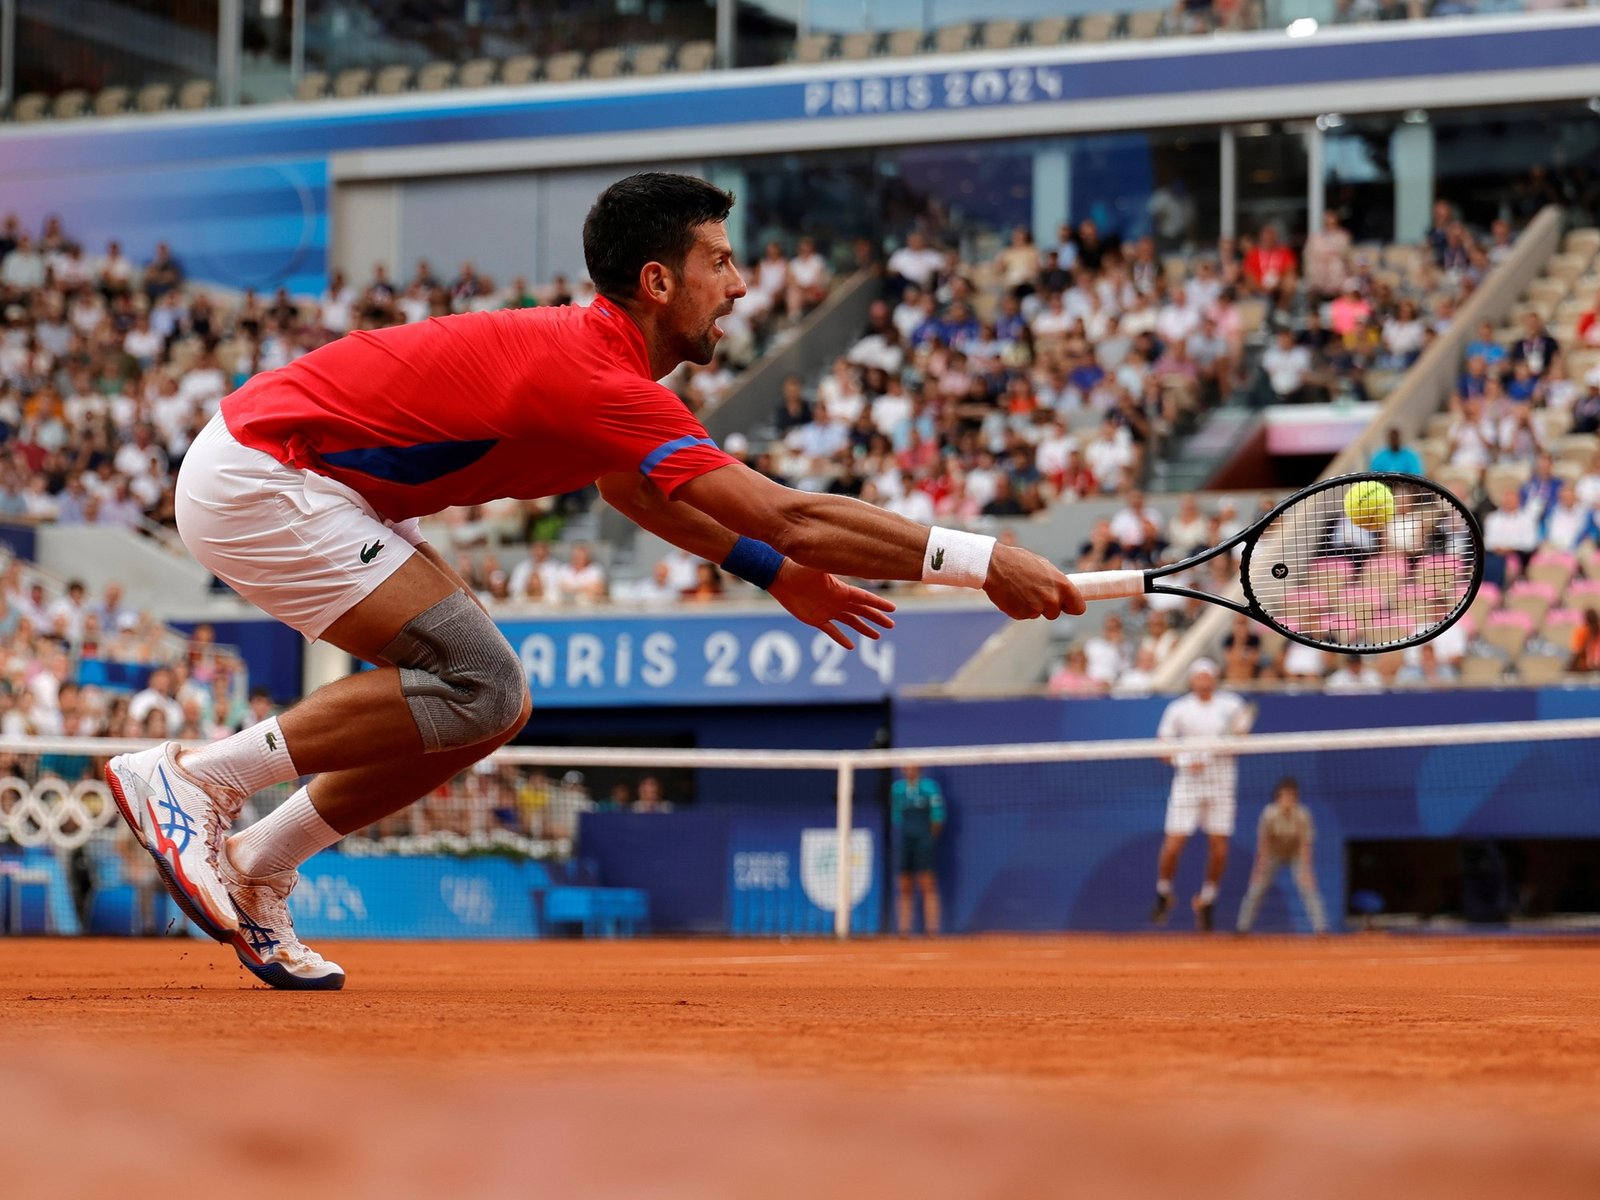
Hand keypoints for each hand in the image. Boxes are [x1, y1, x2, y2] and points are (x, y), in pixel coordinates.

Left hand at [769, 562, 895, 649]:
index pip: (865, 598)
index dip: (879, 604)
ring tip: (876, 636)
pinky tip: (850, 646)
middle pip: (862, 611)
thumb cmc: (798, 569)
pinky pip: (832, 631)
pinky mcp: (816, 619)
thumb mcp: (816, 566)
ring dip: (863, 628)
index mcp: (841, 590)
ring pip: (851, 622)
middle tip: (890, 626)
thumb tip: (844, 556)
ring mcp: (828, 610)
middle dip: (876, 618)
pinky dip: (841, 638)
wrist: (781, 578)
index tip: (893, 609)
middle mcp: (838, 601)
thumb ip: (830, 564)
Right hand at [982, 543, 1085, 620]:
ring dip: (1032, 606)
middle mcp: (1051, 600)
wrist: (994, 566)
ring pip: (1038, 613)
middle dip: (1047, 606)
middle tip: (1035, 592)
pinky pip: (1024, 615)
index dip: (1072, 606)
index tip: (1067, 606)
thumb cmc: (1018, 561)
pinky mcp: (1021, 615)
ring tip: (1020, 589)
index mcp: (1062, 586)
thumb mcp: (1044, 566)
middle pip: (1055, 613)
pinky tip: (1012, 594)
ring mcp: (1036, 609)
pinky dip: (1019, 608)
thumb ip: (1055, 582)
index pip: (1078, 607)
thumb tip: (1061, 590)